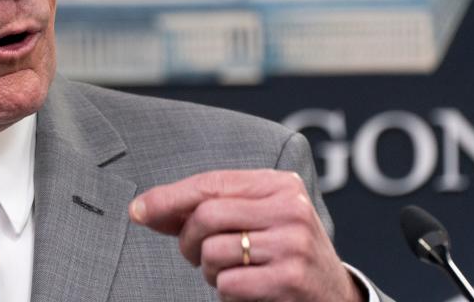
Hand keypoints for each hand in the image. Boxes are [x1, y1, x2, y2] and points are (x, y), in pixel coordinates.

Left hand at [128, 169, 362, 301]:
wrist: (335, 297)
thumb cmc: (282, 255)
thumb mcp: (254, 221)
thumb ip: (206, 211)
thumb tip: (144, 209)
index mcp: (279, 184)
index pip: (212, 183)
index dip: (170, 197)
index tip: (138, 210)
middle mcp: (290, 207)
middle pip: (206, 215)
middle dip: (187, 240)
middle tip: (195, 256)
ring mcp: (293, 243)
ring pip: (213, 251)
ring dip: (208, 271)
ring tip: (229, 274)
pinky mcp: (291, 279)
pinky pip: (228, 284)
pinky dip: (225, 292)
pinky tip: (245, 291)